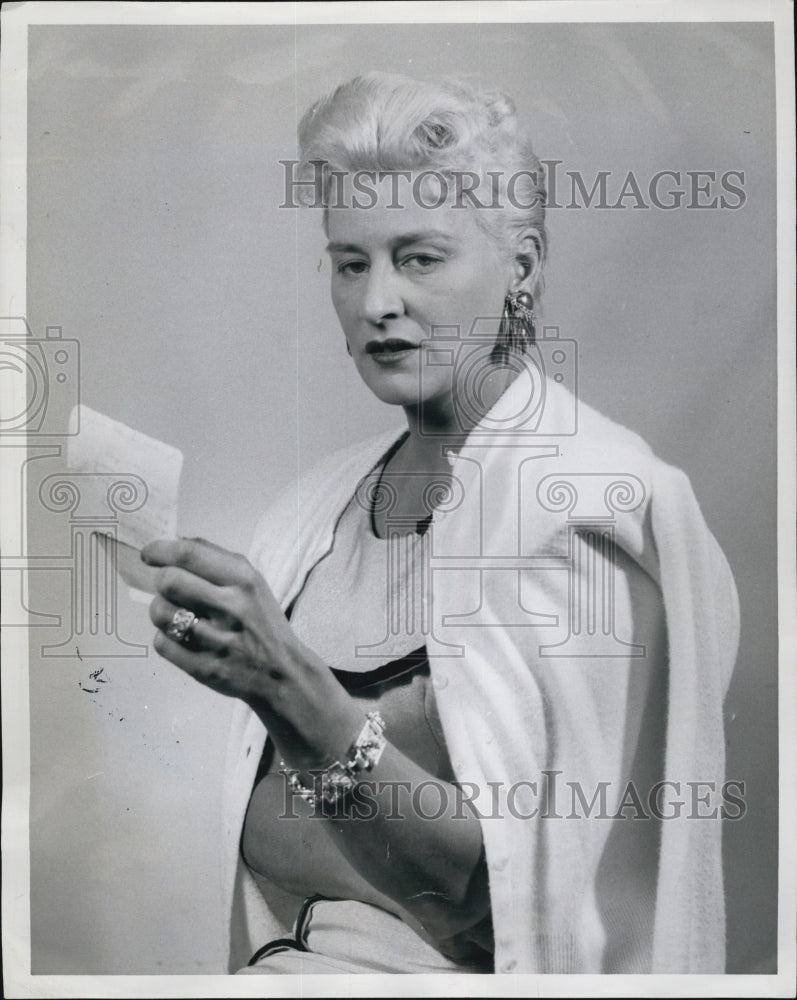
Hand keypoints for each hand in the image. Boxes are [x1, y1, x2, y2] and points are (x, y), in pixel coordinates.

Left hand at [143, 537, 359, 765]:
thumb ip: (216, 559)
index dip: (160, 551)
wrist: (283, 674)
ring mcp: (217, 640)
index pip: (189, 554)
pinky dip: (166, 639)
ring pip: (160, 613)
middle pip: (168, 581)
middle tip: (169, 589)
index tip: (149, 555)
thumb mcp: (253, 583)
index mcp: (244, 580)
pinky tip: (183, 639)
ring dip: (161, 611)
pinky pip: (161, 644)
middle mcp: (232, 607)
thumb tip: (175, 540)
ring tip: (177, 615)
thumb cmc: (261, 622)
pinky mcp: (204, 668)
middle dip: (161, 582)